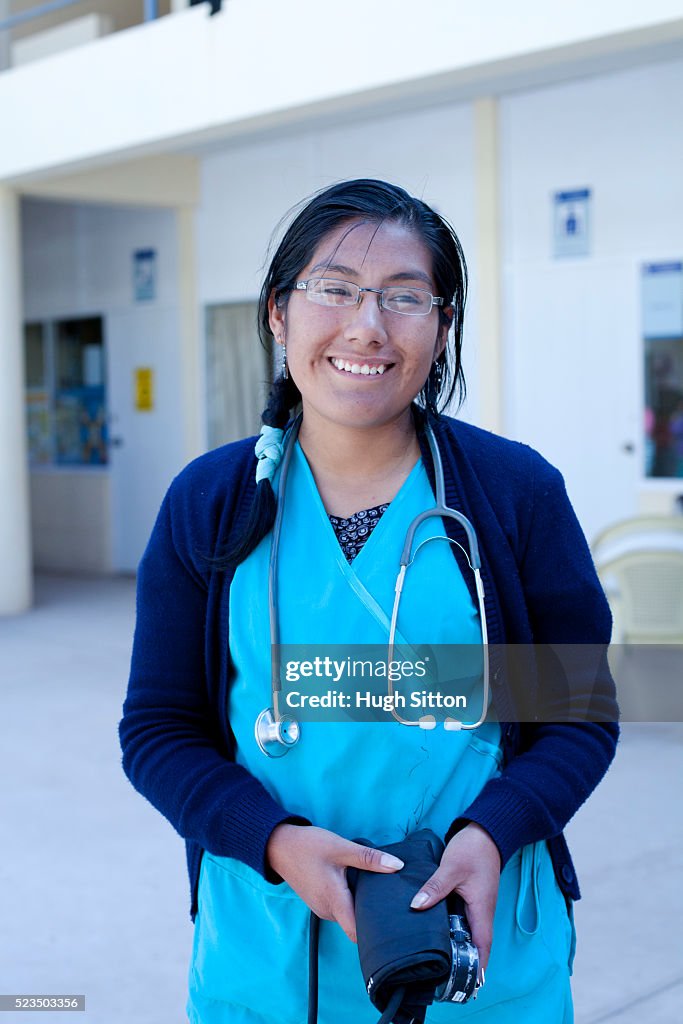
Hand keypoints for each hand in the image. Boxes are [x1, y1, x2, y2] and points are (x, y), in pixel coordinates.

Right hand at [266, 824, 403, 942]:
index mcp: (334, 901)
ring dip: (359, 905)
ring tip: (374, 889)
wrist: (278, 845)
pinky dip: (349, 900)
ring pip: (347, 915)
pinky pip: (339, 908)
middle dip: (371, 914)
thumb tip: (397, 866)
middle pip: (355, 924)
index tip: (391, 922)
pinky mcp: (319, 902)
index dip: (375, 931)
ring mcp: (321, 908)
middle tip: (390, 899)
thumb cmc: (308, 846)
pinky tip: (356, 884)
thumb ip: (369, 859)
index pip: (357, 933)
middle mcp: (327, 911)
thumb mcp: (341, 848)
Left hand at [409, 823, 500, 973]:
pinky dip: (452, 928)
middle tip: (443, 975)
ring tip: (437, 959)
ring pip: (467, 932)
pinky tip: (436, 929)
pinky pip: (462, 919)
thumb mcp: (451, 868)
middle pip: (474, 943)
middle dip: (462, 960)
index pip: (482, 947)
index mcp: (481, 910)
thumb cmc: (472, 850)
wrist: (484, 831)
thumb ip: (434, 888)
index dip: (475, 967)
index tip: (465, 983)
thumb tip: (416, 907)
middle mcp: (481, 912)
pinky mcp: (470, 898)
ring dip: (457, 944)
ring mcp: (476, 905)